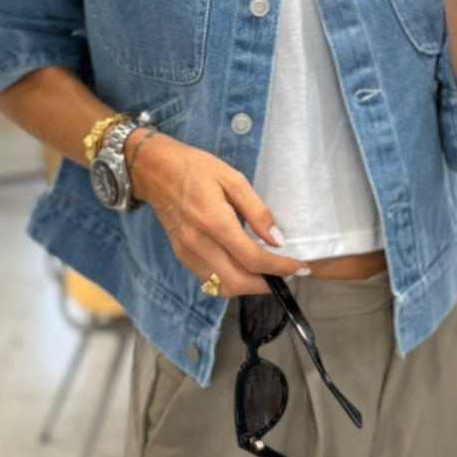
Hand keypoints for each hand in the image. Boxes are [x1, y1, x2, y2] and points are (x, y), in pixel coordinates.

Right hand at [127, 131, 310, 297]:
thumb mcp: (233, 179)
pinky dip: (232, 280)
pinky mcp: (182, 255)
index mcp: (214, 222)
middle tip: (286, 274)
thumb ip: (257, 211)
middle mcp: (199, 244)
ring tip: (267, 272)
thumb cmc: (196, 169)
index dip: (280, 267)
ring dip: (249, 286)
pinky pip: (211, 280)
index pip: (253, 259)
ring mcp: (188, 253)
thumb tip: (277, 239)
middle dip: (267, 285)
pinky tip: (244, 266)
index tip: (300, 267)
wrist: (156, 170)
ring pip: (224, 287)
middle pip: (239, 283)